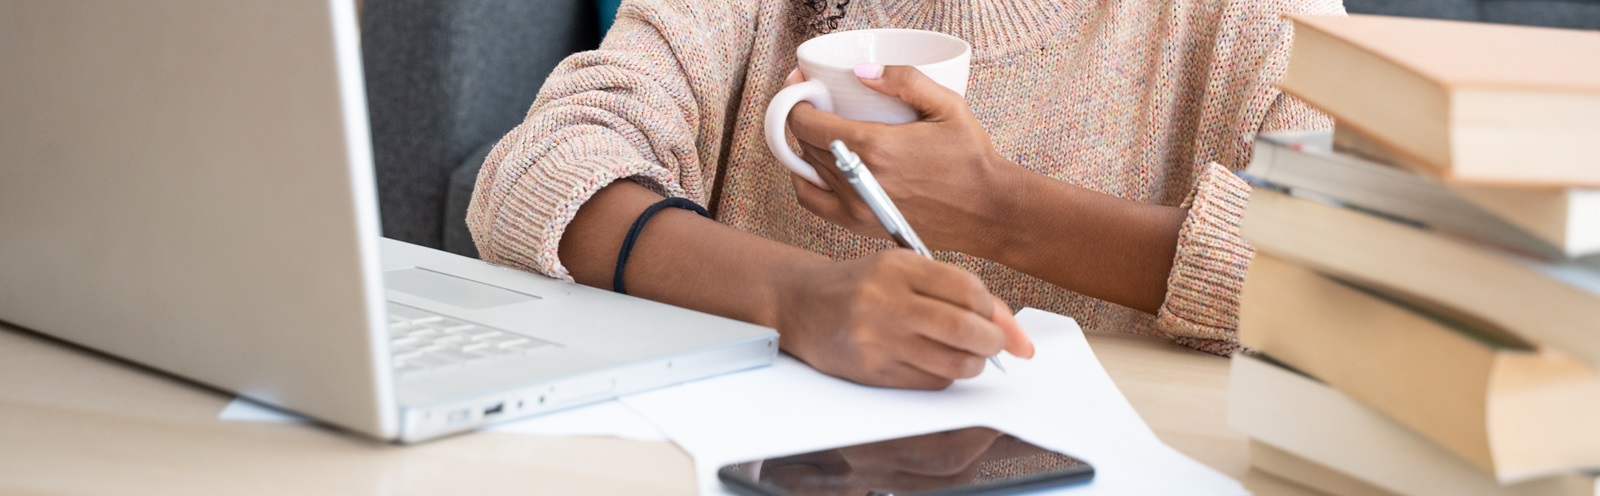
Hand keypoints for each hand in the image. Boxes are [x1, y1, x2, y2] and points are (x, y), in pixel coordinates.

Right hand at [774, 249, 1033, 389]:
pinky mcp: (869, 370)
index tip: (994, 320)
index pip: (968, 291)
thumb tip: (1015, 332)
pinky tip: (935, 363)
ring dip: (972, 364)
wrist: (800, 304)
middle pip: (964, 330)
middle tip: (992, 344)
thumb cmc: (860, 284)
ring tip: (967, 356)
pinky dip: (944, 376)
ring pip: (951, 363)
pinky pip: (928, 382)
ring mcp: (876, 338)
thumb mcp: (904, 269)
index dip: (993, 311)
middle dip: (992, 342)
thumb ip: (957, 290)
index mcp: (898, 267)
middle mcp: (886, 301)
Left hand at [783, 65, 1024, 257]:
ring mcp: (856, 207)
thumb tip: (860, 71)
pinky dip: (805, 181)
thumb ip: (905, 80)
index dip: (795, 100)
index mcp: (875, 147)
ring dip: (805, 147)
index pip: (806, 123)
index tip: (800, 86)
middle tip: (814, 102)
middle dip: (802, 119)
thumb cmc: (971, 159)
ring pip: (805, 170)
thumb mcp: (947, 106)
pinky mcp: (860, 225)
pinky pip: (812, 201)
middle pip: (804, 144)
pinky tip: (816, 165)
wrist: (987, 211)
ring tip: (818, 130)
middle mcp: (858, 180)